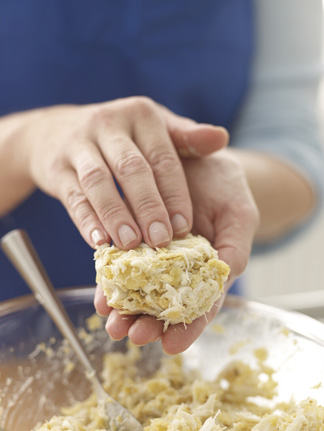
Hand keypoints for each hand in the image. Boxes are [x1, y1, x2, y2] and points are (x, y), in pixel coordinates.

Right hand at [22, 97, 227, 248]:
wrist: (57, 131)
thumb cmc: (119, 134)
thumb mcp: (153, 127)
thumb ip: (185, 137)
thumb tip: (221, 138)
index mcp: (141, 115)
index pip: (162, 157)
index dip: (174, 193)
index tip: (184, 226)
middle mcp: (109, 124)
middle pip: (131, 168)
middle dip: (147, 206)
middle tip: (161, 240)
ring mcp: (79, 144)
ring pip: (99, 182)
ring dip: (115, 214)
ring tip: (131, 244)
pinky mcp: (56, 167)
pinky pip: (73, 196)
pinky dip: (86, 221)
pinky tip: (99, 243)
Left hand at [95, 149, 258, 353]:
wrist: (200, 159)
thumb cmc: (227, 189)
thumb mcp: (239, 214)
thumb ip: (236, 247)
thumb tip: (229, 273)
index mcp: (207, 267)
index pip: (201, 303)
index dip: (189, 326)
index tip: (172, 346)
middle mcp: (177, 266)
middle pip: (164, 301)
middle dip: (148, 321)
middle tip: (134, 334)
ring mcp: (152, 252)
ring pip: (138, 286)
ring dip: (125, 306)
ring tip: (112, 323)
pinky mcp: (132, 233)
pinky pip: (119, 258)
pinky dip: (111, 276)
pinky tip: (102, 292)